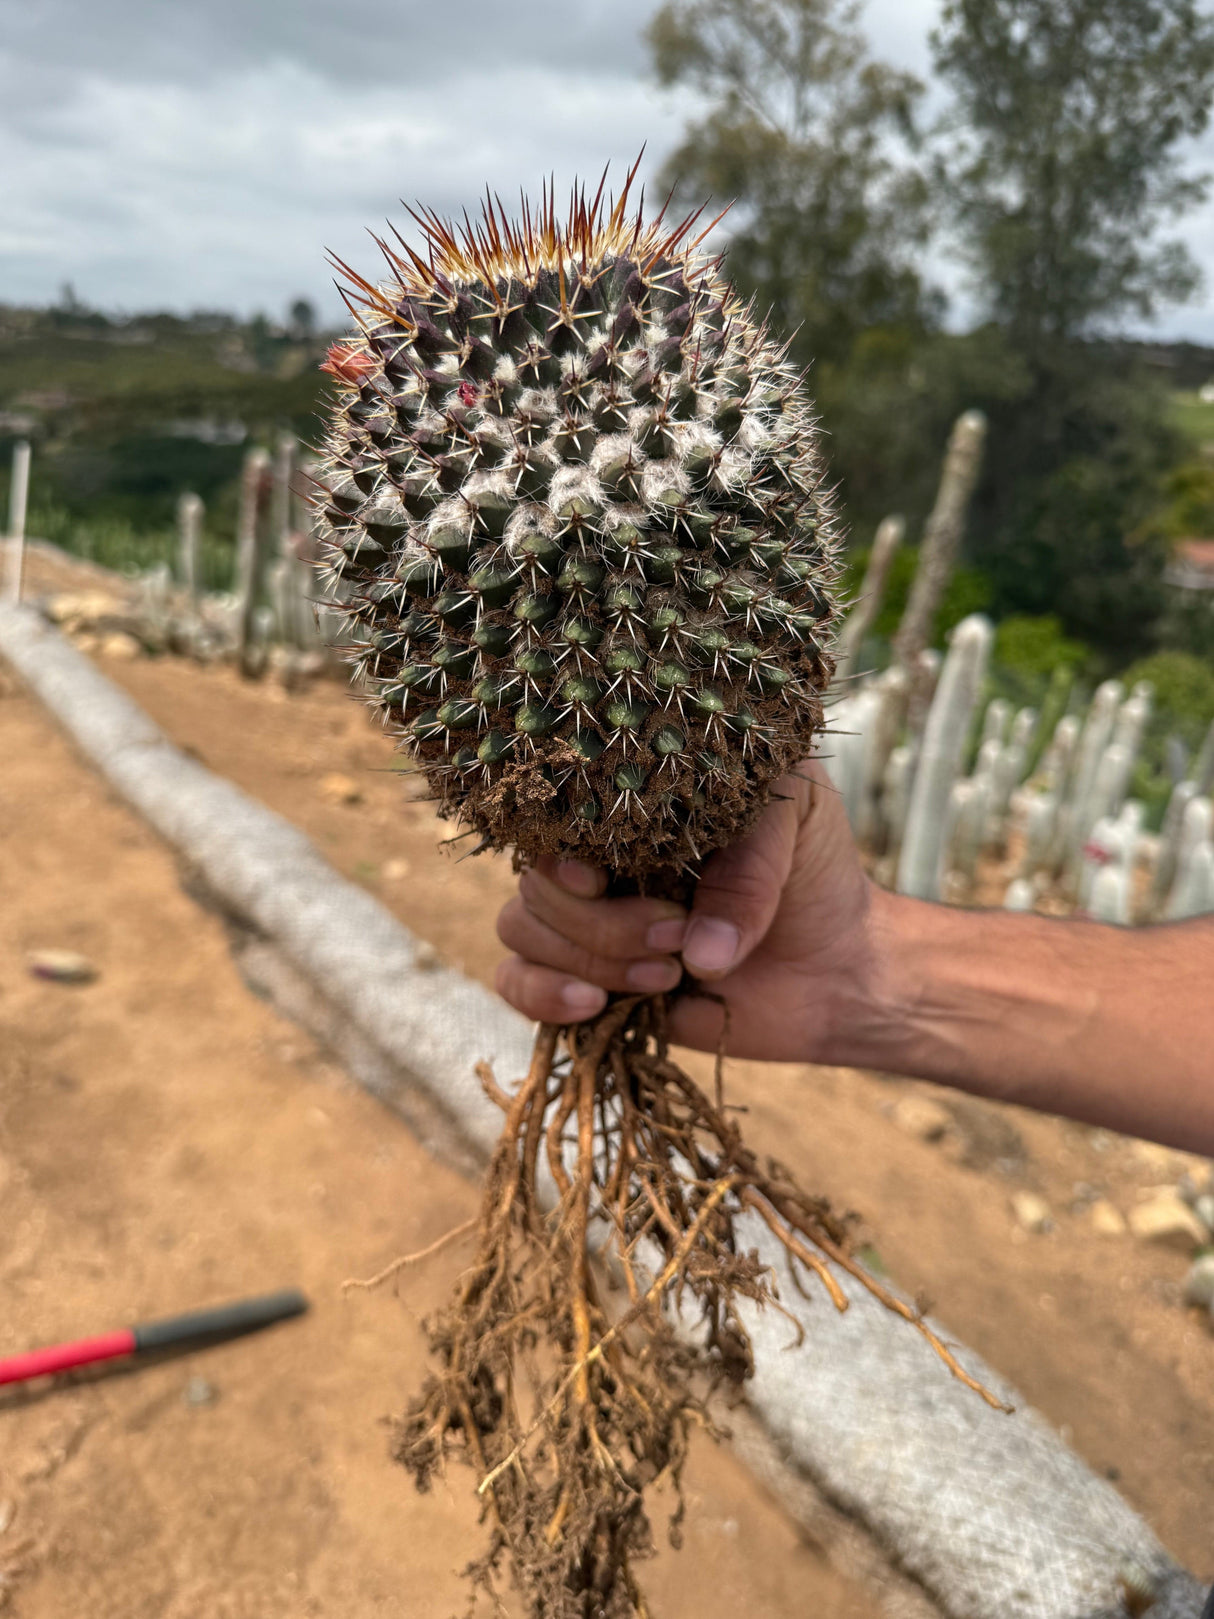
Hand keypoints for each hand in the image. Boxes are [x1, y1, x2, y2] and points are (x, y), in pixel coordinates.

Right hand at [494, 759, 886, 1062]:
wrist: (839, 964)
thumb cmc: (814, 872)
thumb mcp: (794, 825)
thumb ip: (749, 866)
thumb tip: (698, 957)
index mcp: (632, 805)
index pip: (554, 814)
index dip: (562, 852)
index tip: (602, 879)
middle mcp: (597, 858)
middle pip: (535, 884)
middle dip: (603, 924)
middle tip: (677, 934)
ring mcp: (585, 920)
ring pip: (521, 930)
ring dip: (590, 960)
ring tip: (669, 975)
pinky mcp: (587, 982)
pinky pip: (515, 982)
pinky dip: (541, 996)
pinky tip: (594, 1006)